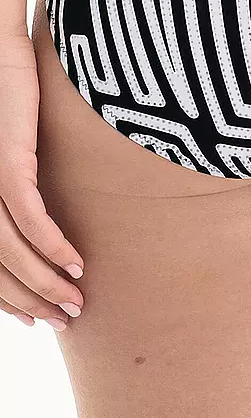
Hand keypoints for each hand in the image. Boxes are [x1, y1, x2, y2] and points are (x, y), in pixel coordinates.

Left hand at [0, 31, 83, 330]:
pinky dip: (54, 246)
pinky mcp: (5, 164)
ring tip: (77, 301)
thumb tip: (37, 221)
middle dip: (30, 301)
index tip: (35, 319)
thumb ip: (12, 189)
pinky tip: (76, 263)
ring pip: (11, 253)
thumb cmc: (3, 98)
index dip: (7, 299)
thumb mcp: (5, 154)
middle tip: (65, 320)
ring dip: (46, 283)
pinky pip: (30, 219)